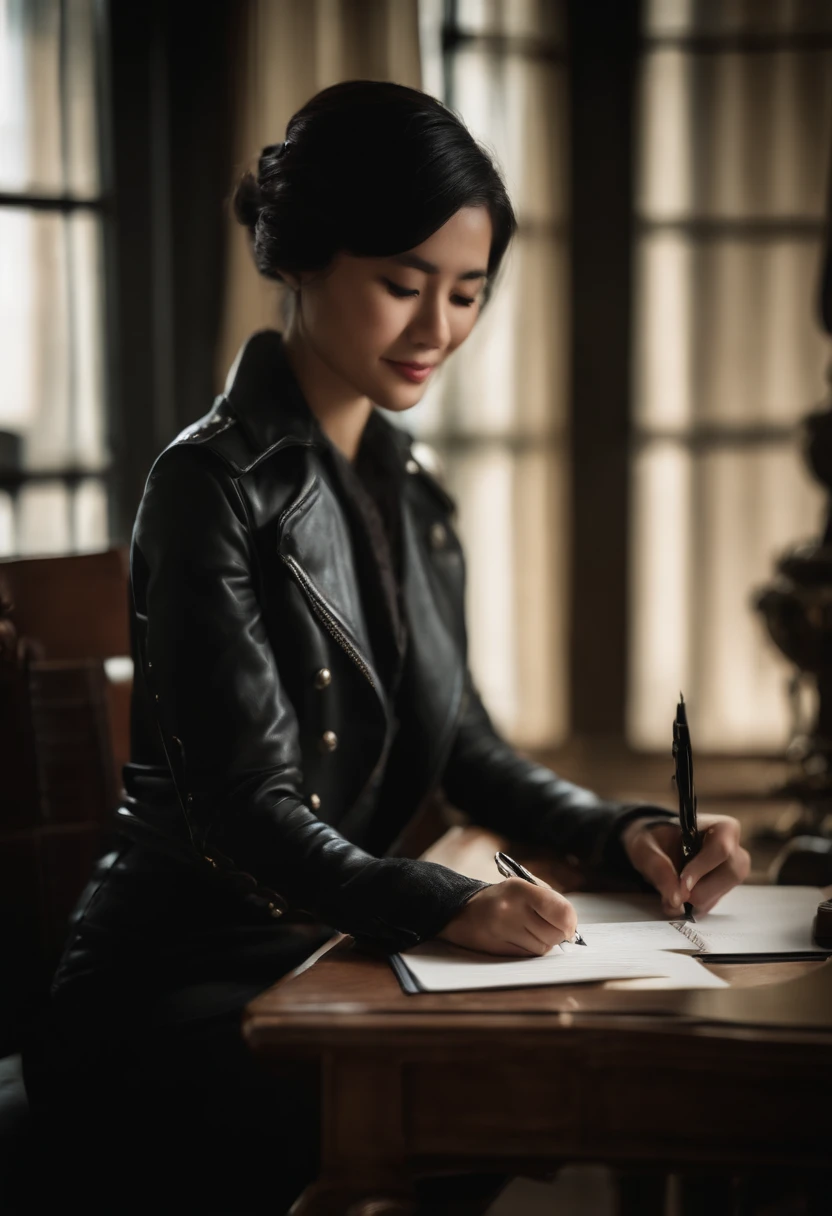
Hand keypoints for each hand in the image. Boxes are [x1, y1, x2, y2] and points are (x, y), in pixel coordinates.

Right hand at [437, 878, 577, 956]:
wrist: (462, 911)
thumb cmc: (502, 898)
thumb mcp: (524, 886)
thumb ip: (550, 901)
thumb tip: (572, 927)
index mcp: (520, 888)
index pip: (562, 912)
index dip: (570, 922)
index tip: (568, 924)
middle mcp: (510, 909)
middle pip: (554, 935)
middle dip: (557, 934)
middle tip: (545, 925)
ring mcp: (502, 930)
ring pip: (543, 948)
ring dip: (543, 943)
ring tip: (528, 930)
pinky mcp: (497, 949)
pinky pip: (529, 956)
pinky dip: (530, 950)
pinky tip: (519, 938)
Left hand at [620, 813, 750, 914]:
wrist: (658, 848)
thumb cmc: (656, 840)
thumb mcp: (647, 847)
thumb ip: (659, 868)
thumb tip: (676, 898)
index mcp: (722, 828)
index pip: (721, 849)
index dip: (702, 869)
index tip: (682, 883)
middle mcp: (735, 849)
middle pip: (729, 875)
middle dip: (699, 889)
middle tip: (674, 891)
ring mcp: (733, 871)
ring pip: (722, 893)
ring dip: (694, 899)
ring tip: (673, 891)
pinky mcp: (725, 889)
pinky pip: (714, 904)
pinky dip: (694, 906)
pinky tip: (681, 895)